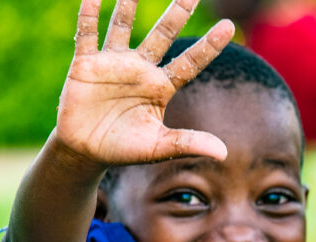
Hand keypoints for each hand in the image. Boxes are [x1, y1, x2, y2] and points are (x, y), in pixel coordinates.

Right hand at [56, 0, 234, 166]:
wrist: (87, 151)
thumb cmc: (126, 148)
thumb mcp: (159, 147)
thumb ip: (187, 143)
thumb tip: (224, 153)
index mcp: (162, 87)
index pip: (190, 62)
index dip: (209, 46)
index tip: (229, 27)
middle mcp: (141, 69)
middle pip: (163, 35)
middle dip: (176, 13)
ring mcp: (114, 63)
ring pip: (123, 26)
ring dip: (128, 6)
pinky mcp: (86, 65)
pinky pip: (87, 35)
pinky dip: (88, 16)